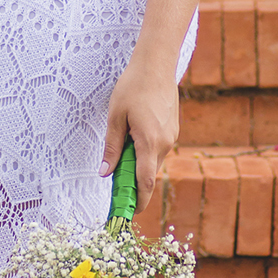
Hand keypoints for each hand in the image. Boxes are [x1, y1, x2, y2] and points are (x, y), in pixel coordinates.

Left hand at [99, 54, 179, 211]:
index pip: (145, 181)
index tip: (127, 213)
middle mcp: (165, 143)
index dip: (137, 200)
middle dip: (133, 185)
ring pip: (153, 162)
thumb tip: (105, 172)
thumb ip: (112, 147)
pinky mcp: (172, 130)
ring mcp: (171, 137)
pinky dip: (145, 154)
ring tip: (120, 161)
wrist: (156, 65)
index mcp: (150, 142)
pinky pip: (157, 150)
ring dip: (138, 167)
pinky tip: (132, 142)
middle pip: (149, 174)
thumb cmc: (133, 87)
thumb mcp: (115, 117)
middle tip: (115, 190)